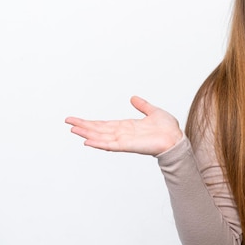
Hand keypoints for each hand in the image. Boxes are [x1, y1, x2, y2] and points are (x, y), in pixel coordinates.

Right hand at [65, 96, 182, 155]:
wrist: (176, 138)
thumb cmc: (168, 129)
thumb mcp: (153, 112)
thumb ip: (143, 106)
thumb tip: (133, 98)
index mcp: (127, 126)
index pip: (104, 124)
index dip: (90, 122)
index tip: (76, 119)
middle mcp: (123, 134)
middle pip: (99, 130)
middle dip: (83, 126)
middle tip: (67, 122)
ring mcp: (125, 140)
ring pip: (101, 137)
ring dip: (87, 133)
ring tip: (73, 129)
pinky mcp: (129, 146)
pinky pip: (111, 145)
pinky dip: (99, 143)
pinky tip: (87, 141)